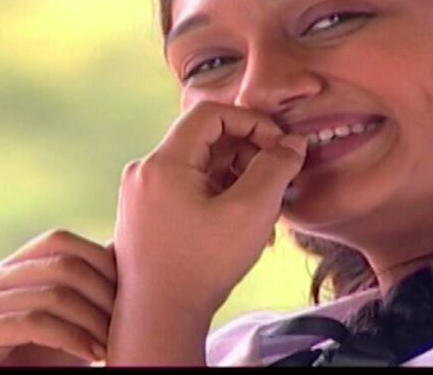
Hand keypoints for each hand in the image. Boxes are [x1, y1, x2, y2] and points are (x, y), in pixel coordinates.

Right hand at [0, 229, 116, 366]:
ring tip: (111, 345)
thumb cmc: (39, 367)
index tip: (127, 295)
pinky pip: (33, 323)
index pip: (58, 241)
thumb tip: (117, 245)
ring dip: (92, 321)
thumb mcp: (67, 321)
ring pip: (51, 295)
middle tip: (124, 323)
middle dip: (102, 294)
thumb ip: (83, 286)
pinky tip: (91, 354)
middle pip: (59, 265)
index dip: (99, 261)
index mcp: (2, 271)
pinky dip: (71, 338)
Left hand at [114, 101, 307, 318]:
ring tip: (262, 211)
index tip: (279, 146)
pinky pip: (187, 188)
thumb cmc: (201, 268)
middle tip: (277, 180)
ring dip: (236, 179)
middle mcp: (144, 171)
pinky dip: (218, 196)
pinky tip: (241, 226)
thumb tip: (292, 143)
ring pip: (199, 166)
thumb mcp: (250, 213)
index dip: (252, 122)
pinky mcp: (144, 214)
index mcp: (162, 163)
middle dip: (247, 154)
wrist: (158, 319)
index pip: (210, 113)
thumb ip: (275, 168)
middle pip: (204, 139)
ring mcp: (141, 194)